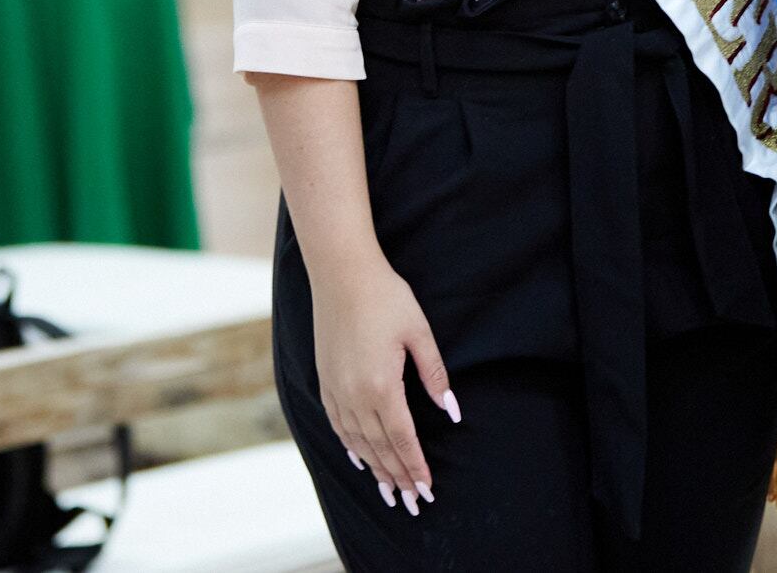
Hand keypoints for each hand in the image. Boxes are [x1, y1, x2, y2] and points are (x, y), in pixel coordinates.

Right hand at [311, 255, 457, 512]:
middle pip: (380, 448)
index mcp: (382, 386)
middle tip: (412, 503)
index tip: (427, 490)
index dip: (416, 467)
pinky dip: (350, 445)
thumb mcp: (419, 332)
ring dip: (374, 468)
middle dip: (397, 477)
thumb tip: (451, 411)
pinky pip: (338, 424)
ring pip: (357, 441)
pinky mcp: (325, 380)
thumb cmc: (386, 297)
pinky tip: (359, 458)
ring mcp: (336, 389)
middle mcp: (355, 395)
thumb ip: (435, 375)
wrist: (341, 273)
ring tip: (388, 490)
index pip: (403, 440)